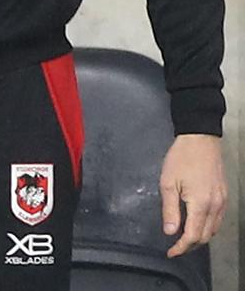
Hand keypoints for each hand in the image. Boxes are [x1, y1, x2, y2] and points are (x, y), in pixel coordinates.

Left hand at [159, 134, 226, 257]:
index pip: (192, 236)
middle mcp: (215, 207)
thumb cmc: (181, 158)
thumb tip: (169, 231)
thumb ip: (169, 209)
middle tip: (175, 246)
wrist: (200, 140)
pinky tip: (197, 223)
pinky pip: (218, 220)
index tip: (171, 252)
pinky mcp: (224, 196)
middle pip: (204, 236)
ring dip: (199, 237)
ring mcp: (222, 202)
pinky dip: (207, 227)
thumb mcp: (168, 182)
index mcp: (200, 204)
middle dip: (190, 245)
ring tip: (183, 238)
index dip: (181, 248)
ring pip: (213, 230)